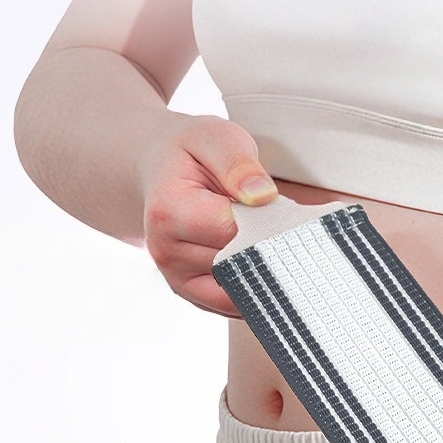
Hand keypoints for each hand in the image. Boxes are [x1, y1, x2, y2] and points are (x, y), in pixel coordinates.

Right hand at [142, 113, 277, 316]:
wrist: (162, 173)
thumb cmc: (192, 154)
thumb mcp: (215, 137)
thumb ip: (238, 163)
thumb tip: (262, 196)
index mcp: (169, 212)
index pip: (232, 231)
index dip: (264, 221)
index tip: (280, 206)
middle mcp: (166, 253)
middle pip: (238, 263)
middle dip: (266, 245)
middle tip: (278, 221)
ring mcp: (177, 280)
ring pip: (240, 287)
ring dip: (262, 266)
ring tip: (264, 235)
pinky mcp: (192, 295)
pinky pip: (234, 304)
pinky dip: (255, 286)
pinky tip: (261, 261)